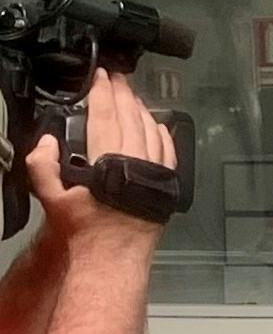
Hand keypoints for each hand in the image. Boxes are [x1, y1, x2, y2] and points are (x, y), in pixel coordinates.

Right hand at [27, 70, 175, 247]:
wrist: (114, 258)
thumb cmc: (85, 231)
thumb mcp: (52, 199)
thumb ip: (42, 165)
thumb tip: (47, 140)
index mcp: (107, 162)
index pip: (106, 116)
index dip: (102, 92)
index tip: (101, 76)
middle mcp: (136, 163)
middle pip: (131, 117)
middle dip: (123, 94)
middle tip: (116, 76)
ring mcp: (155, 174)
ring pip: (152, 131)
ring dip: (141, 110)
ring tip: (131, 96)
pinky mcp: (166, 186)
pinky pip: (169, 152)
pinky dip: (162, 134)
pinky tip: (156, 124)